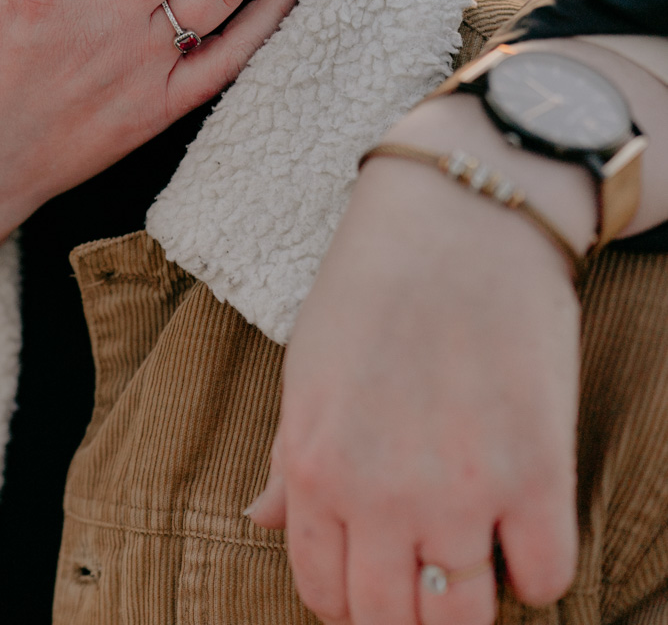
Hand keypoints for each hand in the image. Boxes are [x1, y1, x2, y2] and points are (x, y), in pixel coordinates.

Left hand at [250, 96, 585, 624]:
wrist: (457, 220)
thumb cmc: (369, 290)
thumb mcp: (304, 372)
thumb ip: (285, 462)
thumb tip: (260, 523)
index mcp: (312, 468)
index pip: (324, 592)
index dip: (348, 606)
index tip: (370, 588)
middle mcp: (378, 493)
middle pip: (390, 622)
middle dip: (403, 617)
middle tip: (420, 585)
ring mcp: (461, 490)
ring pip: (464, 619)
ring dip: (465, 607)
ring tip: (468, 566)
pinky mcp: (538, 474)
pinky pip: (545, 578)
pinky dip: (534, 573)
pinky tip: (520, 533)